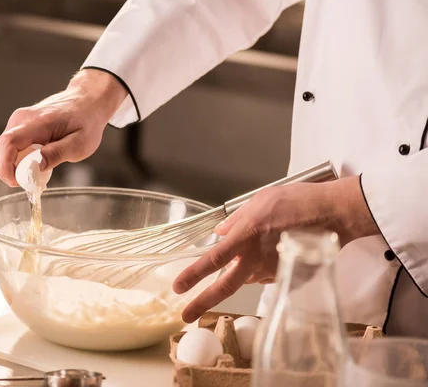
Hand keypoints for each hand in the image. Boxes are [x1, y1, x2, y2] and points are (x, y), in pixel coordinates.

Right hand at [0, 69, 126, 185]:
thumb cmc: (86, 122)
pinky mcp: (19, 126)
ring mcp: (18, 121)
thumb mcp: (80, 144)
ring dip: (13, 167)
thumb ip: (57, 154)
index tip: (17, 182)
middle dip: (6, 172)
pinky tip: (36, 162)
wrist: (87, 101)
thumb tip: (35, 167)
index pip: (8, 144)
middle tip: (29, 181)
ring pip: (1, 151)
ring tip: (37, 171)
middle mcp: (21, 119)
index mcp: (37, 123)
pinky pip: (9, 147)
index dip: (5, 167)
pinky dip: (17, 160)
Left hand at [173, 176, 379, 322]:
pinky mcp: (290, 278)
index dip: (193, 274)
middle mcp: (257, 259)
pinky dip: (267, 266)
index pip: (213, 259)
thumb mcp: (261, 200)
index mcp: (246, 237)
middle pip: (225, 287)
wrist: (336, 213)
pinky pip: (270, 276)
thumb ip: (237, 219)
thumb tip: (221, 232)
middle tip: (186, 315)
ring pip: (249, 278)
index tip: (178, 286)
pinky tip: (279, 250)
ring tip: (263, 247)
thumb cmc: (299, 201)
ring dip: (245, 270)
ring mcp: (274, 272)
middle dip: (203, 302)